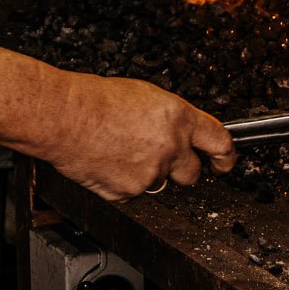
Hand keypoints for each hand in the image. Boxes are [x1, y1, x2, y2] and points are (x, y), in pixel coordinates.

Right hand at [41, 74, 235, 201]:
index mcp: (177, 118)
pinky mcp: (129, 192)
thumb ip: (169, 119)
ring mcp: (151, 173)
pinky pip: (133, 193)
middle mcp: (170, 147)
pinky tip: (106, 161)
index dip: (226, 156)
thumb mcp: (144, 96)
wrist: (62, 116)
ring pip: (159, 182)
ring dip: (146, 172)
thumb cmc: (93, 99)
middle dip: (180, 168)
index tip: (224, 162)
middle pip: (192, 172)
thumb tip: (179, 133)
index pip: (219, 142)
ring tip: (118, 150)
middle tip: (156, 156)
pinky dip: (122, 182)